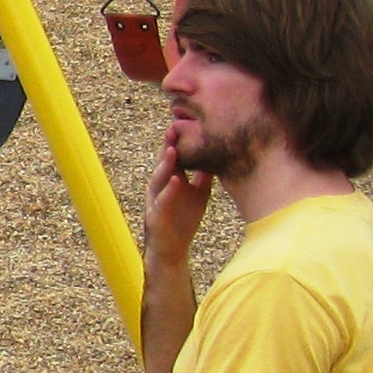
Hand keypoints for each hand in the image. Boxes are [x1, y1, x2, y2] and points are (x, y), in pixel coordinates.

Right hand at [146, 128, 213, 264]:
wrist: (172, 248)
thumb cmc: (183, 221)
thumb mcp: (198, 194)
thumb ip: (203, 177)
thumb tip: (216, 157)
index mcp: (170, 181)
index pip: (173, 158)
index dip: (177, 143)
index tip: (184, 125)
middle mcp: (160, 188)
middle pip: (163, 164)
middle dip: (167, 146)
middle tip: (173, 128)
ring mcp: (156, 201)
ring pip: (159, 178)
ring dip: (165, 164)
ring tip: (172, 150)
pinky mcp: (155, 215)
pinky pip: (162, 200)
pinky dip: (169, 189)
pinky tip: (177, 179)